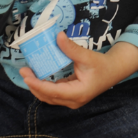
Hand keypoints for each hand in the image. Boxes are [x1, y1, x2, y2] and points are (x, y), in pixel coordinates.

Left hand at [21, 33, 137, 108]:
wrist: (114, 71)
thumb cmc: (102, 65)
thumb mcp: (87, 56)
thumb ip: (71, 48)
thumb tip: (58, 36)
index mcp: (78, 93)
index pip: (52, 92)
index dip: (37, 85)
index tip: (26, 76)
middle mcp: (73, 101)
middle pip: (48, 96)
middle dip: (34, 85)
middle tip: (24, 71)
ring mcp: (71, 100)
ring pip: (49, 97)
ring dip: (37, 87)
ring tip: (28, 74)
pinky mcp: (70, 97)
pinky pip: (54, 94)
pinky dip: (44, 86)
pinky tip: (38, 77)